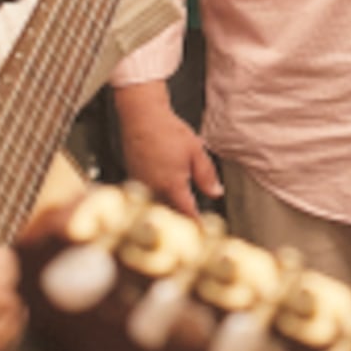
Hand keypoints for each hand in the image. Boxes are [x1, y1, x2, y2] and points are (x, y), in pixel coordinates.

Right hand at [114, 81, 220, 216]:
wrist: (141, 116)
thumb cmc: (167, 130)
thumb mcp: (195, 151)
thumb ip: (207, 175)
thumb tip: (216, 193)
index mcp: (172, 185)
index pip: (186, 214)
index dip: (197, 226)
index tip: (203, 234)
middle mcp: (154, 189)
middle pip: (170, 213)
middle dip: (182, 219)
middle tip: (194, 224)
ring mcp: (141, 184)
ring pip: (157, 204)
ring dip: (169, 208)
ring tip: (180, 210)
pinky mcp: (134, 177)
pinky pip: (147, 194)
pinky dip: (157, 196)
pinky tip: (164, 191)